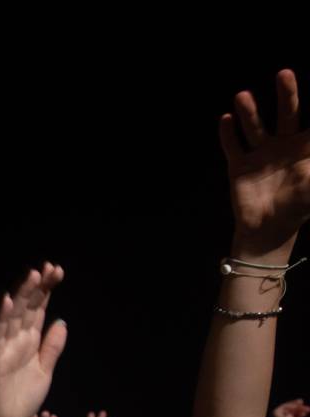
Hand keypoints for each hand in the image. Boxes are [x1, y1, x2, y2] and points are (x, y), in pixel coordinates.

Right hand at [0, 264, 67, 416]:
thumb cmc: (21, 399)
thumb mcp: (45, 370)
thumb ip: (52, 347)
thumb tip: (61, 321)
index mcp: (29, 341)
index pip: (38, 309)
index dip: (47, 290)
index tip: (57, 271)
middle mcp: (16, 340)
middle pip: (28, 307)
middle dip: (38, 287)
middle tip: (50, 267)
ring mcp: (4, 347)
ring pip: (13, 315)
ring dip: (22, 295)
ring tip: (33, 275)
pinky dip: (2, 318)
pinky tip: (8, 302)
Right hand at [220, 69, 309, 257]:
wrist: (268, 230)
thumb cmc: (299, 205)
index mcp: (305, 147)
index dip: (304, 102)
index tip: (297, 79)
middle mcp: (283, 145)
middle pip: (287, 114)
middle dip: (286, 94)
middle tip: (284, 73)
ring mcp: (260, 154)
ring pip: (255, 127)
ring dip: (250, 112)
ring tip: (242, 95)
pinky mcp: (239, 166)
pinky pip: (233, 146)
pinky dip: (228, 134)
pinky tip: (226, 120)